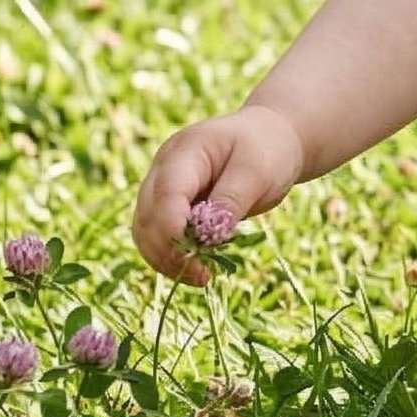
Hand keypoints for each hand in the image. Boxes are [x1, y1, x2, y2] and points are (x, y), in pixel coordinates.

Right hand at [132, 105, 305, 285]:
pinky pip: (158, 235)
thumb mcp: (258, 171)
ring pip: (145, 230)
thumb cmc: (267, 150)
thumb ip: (231, 200)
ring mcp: (162, 185)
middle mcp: (164, 167)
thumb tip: (207, 236)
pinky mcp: (168, 204)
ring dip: (166, 259)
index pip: (166, 194)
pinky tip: (196, 269)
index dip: (173, 230)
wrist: (270, 138)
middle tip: (202, 277)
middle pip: (148, 215)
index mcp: (185, 150)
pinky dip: (172, 255)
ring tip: (201, 278)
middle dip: (167, 251)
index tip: (195, 259)